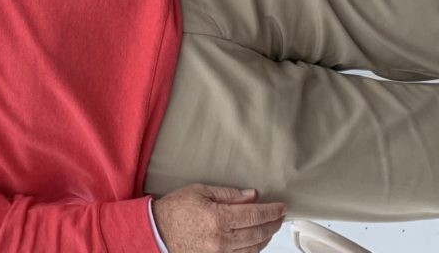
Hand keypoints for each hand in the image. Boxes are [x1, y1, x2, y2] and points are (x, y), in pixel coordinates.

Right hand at [151, 184, 285, 252]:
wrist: (157, 231)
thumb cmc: (175, 209)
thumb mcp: (200, 191)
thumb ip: (228, 194)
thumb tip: (251, 195)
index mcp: (218, 218)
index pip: (254, 215)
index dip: (271, 211)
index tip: (281, 207)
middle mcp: (221, 239)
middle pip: (258, 233)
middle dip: (272, 224)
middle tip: (280, 216)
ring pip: (253, 249)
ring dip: (266, 238)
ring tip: (270, 227)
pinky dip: (253, 249)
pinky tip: (256, 241)